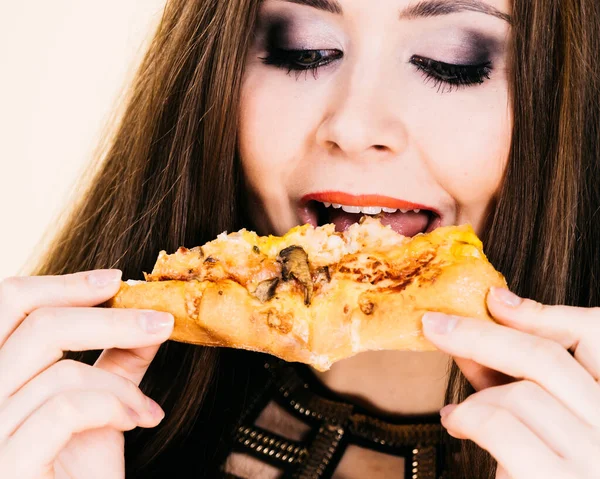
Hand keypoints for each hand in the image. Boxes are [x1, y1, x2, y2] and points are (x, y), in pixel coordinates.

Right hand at [0, 270, 173, 478]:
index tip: (116, 281)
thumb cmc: (79, 473)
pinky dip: (116, 406)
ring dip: (123, 383)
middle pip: (36, 325)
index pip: (7, 303)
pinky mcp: (7, 464)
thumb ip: (114, 363)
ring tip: (148, 407)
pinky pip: (66, 408)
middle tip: (161, 322)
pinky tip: (141, 422)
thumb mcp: (98, 410)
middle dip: (109, 318)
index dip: (62, 284)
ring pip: (61, 368)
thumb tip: (148, 318)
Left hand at [422, 288, 599, 478]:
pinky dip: (469, 418)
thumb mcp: (543, 430)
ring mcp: (597, 462)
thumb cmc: (545, 475)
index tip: (495, 300)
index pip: (599, 338)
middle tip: (435, 324)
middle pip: (547, 358)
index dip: (545, 314)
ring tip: (456, 413)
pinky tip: (456, 422)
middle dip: (481, 334)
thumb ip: (521, 389)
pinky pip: (501, 425)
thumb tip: (474, 344)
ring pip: (521, 392)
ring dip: (475, 396)